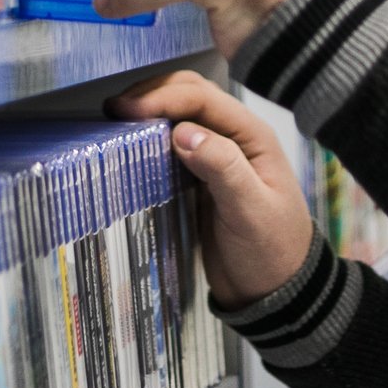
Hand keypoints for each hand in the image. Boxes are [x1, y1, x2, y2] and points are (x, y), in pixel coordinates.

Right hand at [108, 70, 314, 308]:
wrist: (274, 291)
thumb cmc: (270, 251)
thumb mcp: (250, 211)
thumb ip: (222, 168)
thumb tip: (182, 133)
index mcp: (252, 136)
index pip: (202, 99)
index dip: (162, 98)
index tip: (125, 111)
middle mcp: (234, 138)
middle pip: (190, 96)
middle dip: (152, 95)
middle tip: (112, 110)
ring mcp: (216, 157)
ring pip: (178, 118)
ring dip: (149, 114)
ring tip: (113, 123)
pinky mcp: (198, 179)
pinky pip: (170, 148)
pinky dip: (149, 142)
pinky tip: (128, 149)